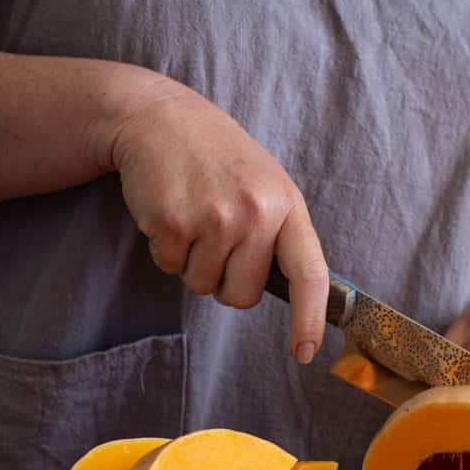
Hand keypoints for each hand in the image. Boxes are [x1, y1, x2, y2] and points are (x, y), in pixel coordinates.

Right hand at [110, 85, 327, 363]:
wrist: (160, 117)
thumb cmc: (218, 159)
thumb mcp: (266, 185)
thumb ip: (279, 235)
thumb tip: (291, 293)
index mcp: (287, 205)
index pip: (309, 274)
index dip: (309, 319)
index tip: (305, 352)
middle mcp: (256, 213)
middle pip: (243, 296)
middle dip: (226, 281)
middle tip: (217, 237)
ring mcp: (214, 218)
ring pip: (204, 287)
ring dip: (193, 263)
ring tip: (194, 216)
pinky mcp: (173, 223)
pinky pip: (170, 268)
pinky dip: (166, 250)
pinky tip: (171, 212)